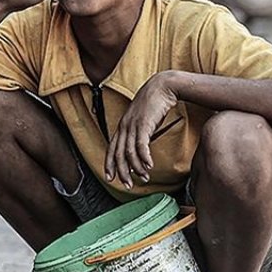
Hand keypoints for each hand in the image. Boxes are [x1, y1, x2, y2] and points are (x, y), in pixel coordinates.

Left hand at [105, 72, 178, 188]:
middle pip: (119, 155)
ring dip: (137, 168)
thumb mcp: (142, 120)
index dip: (109, 164)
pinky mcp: (144, 125)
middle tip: (128, 185)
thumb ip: (138, 133)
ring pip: (130, 153)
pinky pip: (141, 146)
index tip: (111, 178)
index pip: (111, 149)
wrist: (162, 87)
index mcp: (122, 126)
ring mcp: (133, 126)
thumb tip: (140, 149)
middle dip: (122, 172)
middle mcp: (124, 127)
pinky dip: (144, 158)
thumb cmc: (153, 104)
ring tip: (144, 177)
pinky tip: (149, 166)